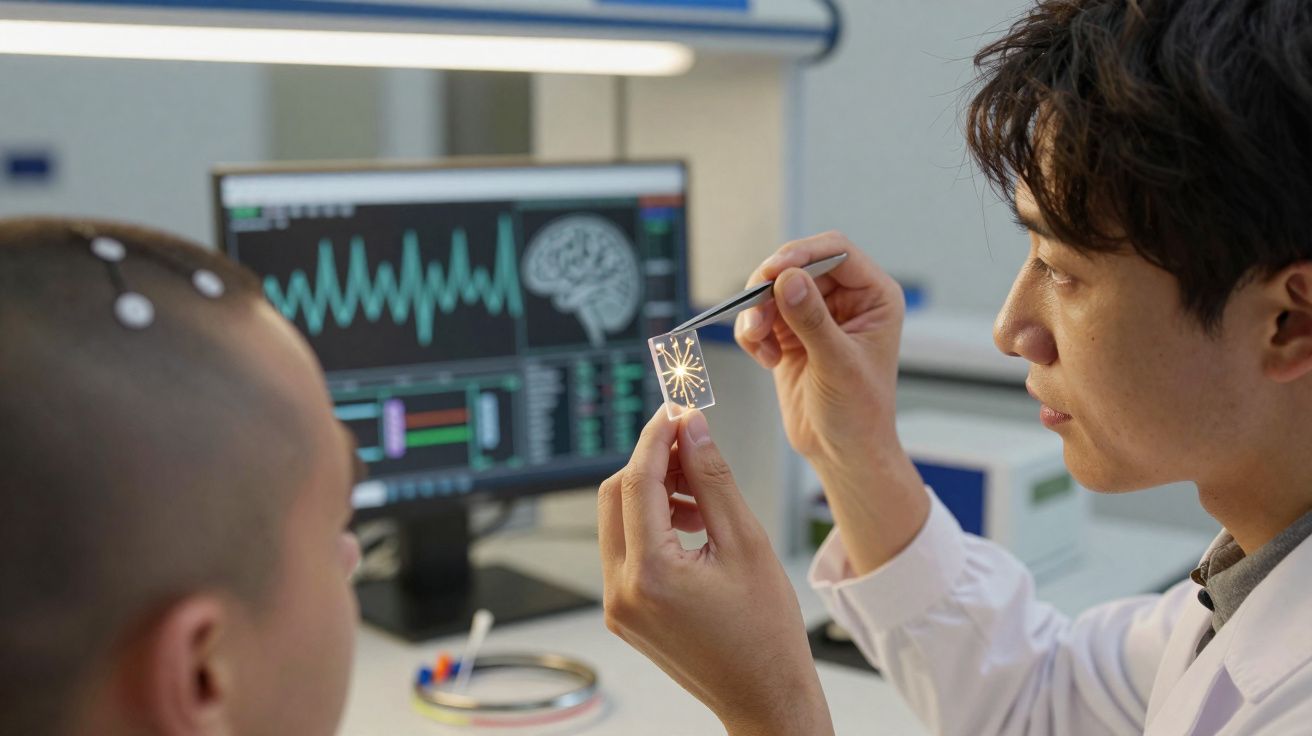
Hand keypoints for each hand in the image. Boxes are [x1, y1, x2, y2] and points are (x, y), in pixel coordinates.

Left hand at [598, 408, 833, 735]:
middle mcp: (621, 591)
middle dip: (651, 463)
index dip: (656, 438)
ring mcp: (617, 605)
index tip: (675, 411)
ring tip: (701, 496)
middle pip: (614, 496)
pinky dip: (651, 525)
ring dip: (652, 493)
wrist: (764, 696)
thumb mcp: (746, 542)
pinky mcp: (624, 611)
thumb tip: (692, 429)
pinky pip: (625, 550)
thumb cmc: (765, 633)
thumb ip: (712, 479)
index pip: (636, 481)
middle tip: (691, 446)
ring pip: (617, 520)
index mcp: (649, 575)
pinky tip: (692, 524)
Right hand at [734, 231, 904, 465]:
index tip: (773, 271)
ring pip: (773, 290)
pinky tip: (766, 360)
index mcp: (874, 297)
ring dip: (757, 313)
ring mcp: (816, 317)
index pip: (836, 252)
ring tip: (758, 342)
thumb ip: (812, 320)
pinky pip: (761, 317)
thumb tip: (788, 279)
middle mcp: (845, 300)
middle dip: (770, 288)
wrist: (842, 453)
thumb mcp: (837, 364)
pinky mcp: (791, 336)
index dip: (802, 254)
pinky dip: (754, 334)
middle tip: (753, 310)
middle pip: (797, 266)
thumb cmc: (859, 413)